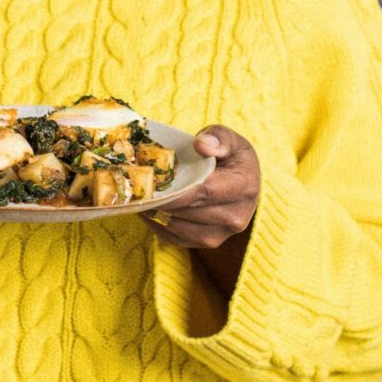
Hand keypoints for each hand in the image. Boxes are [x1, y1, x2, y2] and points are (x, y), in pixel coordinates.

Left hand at [144, 124, 259, 251]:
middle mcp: (236, 217)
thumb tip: (201, 145)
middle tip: (137, 188)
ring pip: (178, 228)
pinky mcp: (208, 243)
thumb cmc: (231, 156)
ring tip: (141, 196)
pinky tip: (148, 208)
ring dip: (156, 213)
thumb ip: (217, 137)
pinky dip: (157, 224)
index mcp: (244, 187)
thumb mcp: (229, 139)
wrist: (243, 181)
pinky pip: (175, 238)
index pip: (203, 192)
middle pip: (188, 211)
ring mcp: (222, 234)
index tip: (151, 183)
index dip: (175, 190)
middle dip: (161, 200)